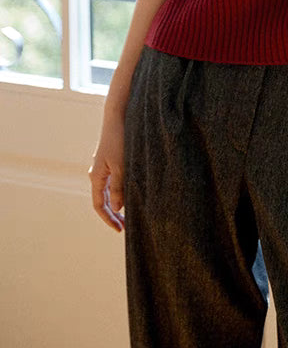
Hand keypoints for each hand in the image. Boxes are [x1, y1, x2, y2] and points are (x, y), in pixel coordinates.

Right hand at [89, 106, 126, 232]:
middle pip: (103, 200)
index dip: (108, 219)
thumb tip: (117, 208)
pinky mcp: (110, 162)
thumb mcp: (120, 165)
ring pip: (109, 192)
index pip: (99, 205)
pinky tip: (130, 195)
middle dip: (113, 215)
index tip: (119, 229)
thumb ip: (119, 187)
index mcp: (96, 177)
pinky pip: (113, 182)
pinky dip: (120, 192)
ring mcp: (103, 168)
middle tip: (126, 227)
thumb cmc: (119, 140)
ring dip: (117, 204)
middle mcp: (97, 174)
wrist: (117, 117)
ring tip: (130, 214)